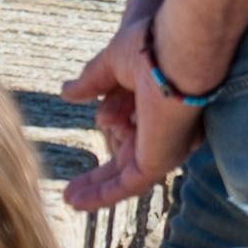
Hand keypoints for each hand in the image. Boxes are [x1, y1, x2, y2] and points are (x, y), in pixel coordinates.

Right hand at [62, 14, 207, 211]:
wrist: (180, 51)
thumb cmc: (156, 46)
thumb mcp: (114, 63)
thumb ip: (93, 81)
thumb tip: (67, 92)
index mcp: (167, 102)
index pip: (139, 124)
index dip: (116, 125)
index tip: (103, 124)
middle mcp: (171, 128)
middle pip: (132, 156)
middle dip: (104, 173)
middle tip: (75, 187)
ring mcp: (167, 146)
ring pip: (126, 174)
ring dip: (97, 187)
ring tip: (69, 198)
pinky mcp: (160, 160)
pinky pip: (127, 184)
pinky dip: (101, 194)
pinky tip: (75, 201)